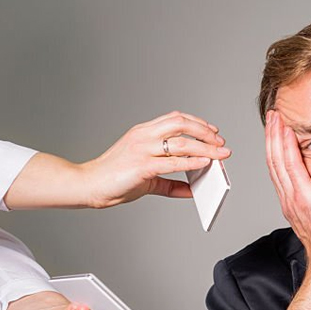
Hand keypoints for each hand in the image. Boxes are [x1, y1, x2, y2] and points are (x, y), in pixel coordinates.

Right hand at [4, 111, 231, 209]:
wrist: (89, 186)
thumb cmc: (115, 179)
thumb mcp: (148, 178)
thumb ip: (171, 184)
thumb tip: (193, 190)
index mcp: (143, 132)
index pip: (175, 118)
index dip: (197, 123)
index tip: (213, 132)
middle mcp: (143, 136)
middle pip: (181, 124)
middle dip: (205, 133)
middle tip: (221, 144)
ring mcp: (142, 149)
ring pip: (181, 142)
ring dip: (205, 148)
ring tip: (220, 155)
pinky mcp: (142, 166)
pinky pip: (172, 162)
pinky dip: (191, 162)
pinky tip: (204, 164)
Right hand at [265, 110, 310, 266]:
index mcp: (293, 203)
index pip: (281, 169)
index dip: (277, 148)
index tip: (279, 130)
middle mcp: (288, 198)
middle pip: (274, 160)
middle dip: (272, 136)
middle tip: (273, 115)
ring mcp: (293, 197)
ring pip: (278, 159)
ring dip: (276, 135)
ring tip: (276, 116)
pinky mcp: (303, 196)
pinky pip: (291, 165)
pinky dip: (286, 146)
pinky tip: (287, 130)